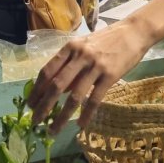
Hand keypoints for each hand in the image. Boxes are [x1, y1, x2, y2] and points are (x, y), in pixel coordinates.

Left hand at [28, 21, 150, 131]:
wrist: (133, 32)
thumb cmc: (107, 40)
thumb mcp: (84, 47)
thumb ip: (70, 65)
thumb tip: (60, 90)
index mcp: (70, 48)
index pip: (47, 70)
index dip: (36, 89)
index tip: (29, 104)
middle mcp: (80, 56)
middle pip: (56, 85)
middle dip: (44, 106)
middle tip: (36, 121)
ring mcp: (95, 66)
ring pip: (74, 97)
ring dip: (62, 116)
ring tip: (54, 130)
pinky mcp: (110, 76)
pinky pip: (94, 100)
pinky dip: (86, 115)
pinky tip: (80, 125)